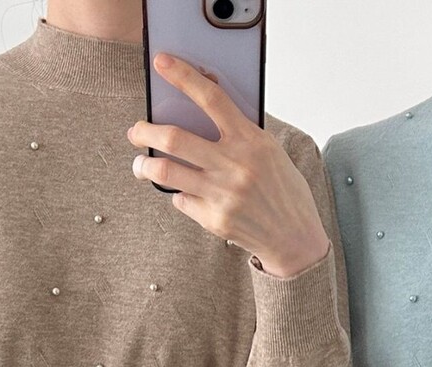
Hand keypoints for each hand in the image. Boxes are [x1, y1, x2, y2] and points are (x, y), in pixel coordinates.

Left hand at [128, 54, 330, 278]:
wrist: (296, 239)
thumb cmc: (282, 190)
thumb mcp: (270, 152)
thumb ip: (239, 133)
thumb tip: (201, 109)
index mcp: (251, 140)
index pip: (211, 98)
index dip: (183, 76)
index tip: (161, 62)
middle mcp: (234, 165)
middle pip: (174, 138)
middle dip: (145, 131)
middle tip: (136, 131)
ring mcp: (223, 194)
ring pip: (165, 172)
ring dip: (144, 167)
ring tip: (140, 165)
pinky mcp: (214, 219)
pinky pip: (181, 200)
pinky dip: (179, 195)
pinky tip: (186, 194)